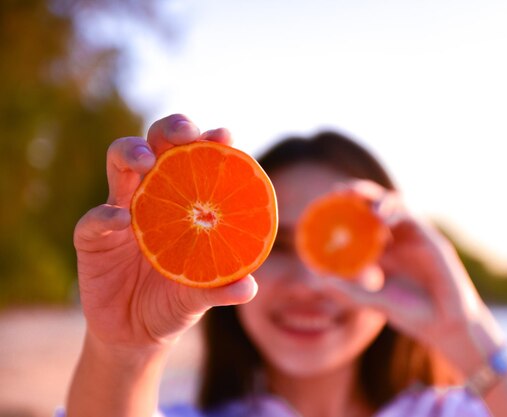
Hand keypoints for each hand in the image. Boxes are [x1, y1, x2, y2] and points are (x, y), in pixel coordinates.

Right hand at [73, 114, 256, 350]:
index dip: (210, 142)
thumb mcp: (200, 297)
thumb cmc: (175, 302)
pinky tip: (120, 219)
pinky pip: (93, 218)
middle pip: (157, 146)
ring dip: (131, 153)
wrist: (136, 334)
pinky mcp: (93, 237)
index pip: (197, 161)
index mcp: (185, 202)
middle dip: (169, 130)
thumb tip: (250, 288)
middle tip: (184, 133)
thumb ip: (221, 288)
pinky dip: (105, 215)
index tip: (224, 135)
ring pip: (119, 164)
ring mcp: (120, 211)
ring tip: (147, 160)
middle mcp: (153, 196)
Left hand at [325, 181, 504, 371]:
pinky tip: (380, 219)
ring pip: (393, 204)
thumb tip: (315, 275)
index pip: (358, 219)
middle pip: (374, 205)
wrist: (442, 325)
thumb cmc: (407, 312)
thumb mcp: (368, 299)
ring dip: (374, 198)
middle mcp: (395, 237)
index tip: (321, 203)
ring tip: (356, 196)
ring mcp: (413, 236)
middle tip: (339, 191)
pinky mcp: (430, 239)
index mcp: (378, 248)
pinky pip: (411, 218)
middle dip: (357, 193)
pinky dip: (394, 214)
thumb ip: (344, 287)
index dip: (342, 208)